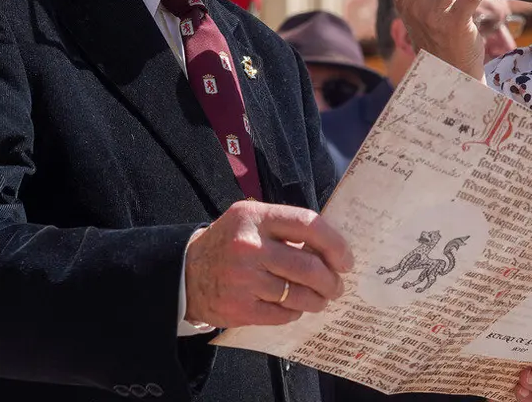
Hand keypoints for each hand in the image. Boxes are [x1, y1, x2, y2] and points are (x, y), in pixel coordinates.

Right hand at [184, 200, 353, 327]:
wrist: (185, 273)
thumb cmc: (229, 244)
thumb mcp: (252, 221)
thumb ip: (287, 228)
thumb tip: (331, 249)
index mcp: (256, 217)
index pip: (309, 224)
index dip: (335, 244)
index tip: (346, 260)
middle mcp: (249, 246)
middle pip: (308, 266)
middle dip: (331, 281)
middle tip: (337, 286)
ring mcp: (243, 279)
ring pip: (298, 294)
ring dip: (317, 300)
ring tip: (320, 299)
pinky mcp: (238, 307)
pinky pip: (282, 314)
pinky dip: (294, 312)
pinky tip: (293, 307)